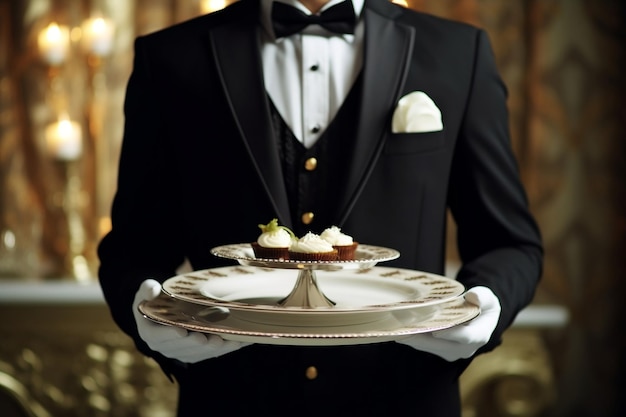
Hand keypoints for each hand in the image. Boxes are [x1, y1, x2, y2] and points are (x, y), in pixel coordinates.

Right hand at [132, 279, 250, 362]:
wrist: (165, 307)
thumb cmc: (155, 298)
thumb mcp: (147, 290)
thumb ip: (147, 288)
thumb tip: (152, 290)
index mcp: (149, 333)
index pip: (158, 336)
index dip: (170, 335)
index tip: (182, 330)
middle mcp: (163, 347)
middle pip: (180, 348)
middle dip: (197, 344)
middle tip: (210, 338)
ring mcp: (179, 352)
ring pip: (196, 353)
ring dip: (211, 349)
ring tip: (224, 341)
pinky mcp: (193, 353)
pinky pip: (207, 354)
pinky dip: (221, 350)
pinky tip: (235, 342)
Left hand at [396, 286, 500, 360]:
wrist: (478, 316)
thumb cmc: (482, 304)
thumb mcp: (487, 297)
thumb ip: (483, 296)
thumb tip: (473, 296)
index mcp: (480, 336)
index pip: (466, 337)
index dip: (451, 333)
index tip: (435, 330)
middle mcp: (465, 349)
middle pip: (441, 344)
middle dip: (422, 337)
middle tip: (403, 329)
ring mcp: (452, 352)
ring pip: (429, 347)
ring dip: (413, 339)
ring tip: (396, 329)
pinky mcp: (440, 352)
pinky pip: (425, 346)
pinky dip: (413, 338)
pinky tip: (399, 330)